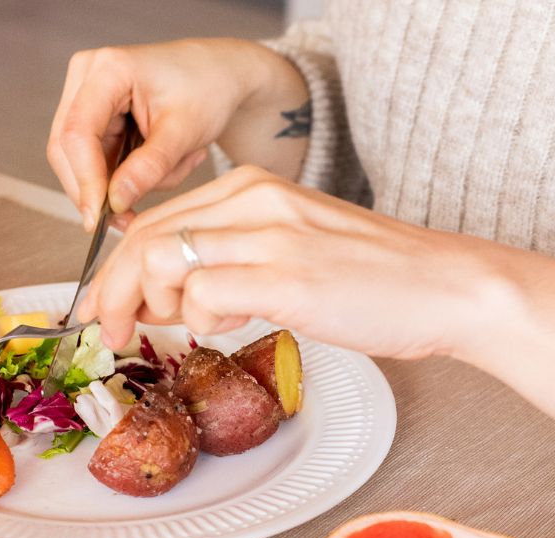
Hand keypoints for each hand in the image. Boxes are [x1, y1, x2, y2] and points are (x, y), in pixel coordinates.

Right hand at [48, 39, 307, 230]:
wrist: (218, 75)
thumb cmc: (207, 90)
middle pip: (66, 147)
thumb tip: (114, 203)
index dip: (84, 179)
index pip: (78, 132)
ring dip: (119, 182)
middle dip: (95, 189)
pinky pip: (97, 159)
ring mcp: (86, 95)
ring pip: (79, 159)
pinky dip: (127, 174)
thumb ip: (149, 167)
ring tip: (174, 167)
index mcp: (108, 68)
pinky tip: (166, 162)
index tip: (97, 218)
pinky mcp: (95, 116)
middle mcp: (87, 76)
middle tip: (127, 221)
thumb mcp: (184, 132)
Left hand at [76, 166, 515, 359]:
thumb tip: (174, 292)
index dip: (116, 269)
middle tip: (113, 332)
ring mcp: (271, 237)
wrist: (446, 286)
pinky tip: (229, 325)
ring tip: (179, 329)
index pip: (154, 219)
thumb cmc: (377, 277)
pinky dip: (199, 319)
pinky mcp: (287, 278)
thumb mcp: (296, 244)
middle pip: (144, 239)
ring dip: (152, 307)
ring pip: (162, 261)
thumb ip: (236, 255)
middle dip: (113, 292)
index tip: (108, 306)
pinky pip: (203, 294)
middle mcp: (254, 201)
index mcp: (253, 188)